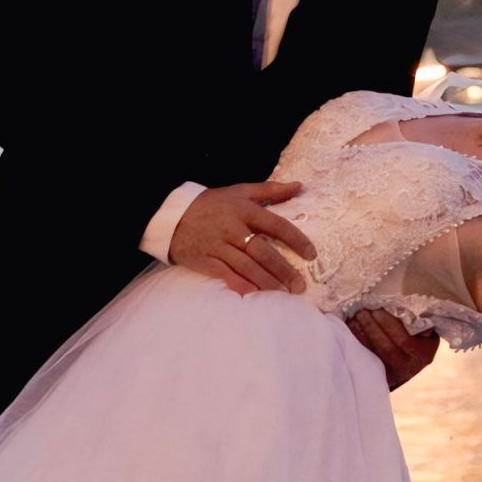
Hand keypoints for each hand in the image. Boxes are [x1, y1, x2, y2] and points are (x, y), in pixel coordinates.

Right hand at [165, 180, 314, 295]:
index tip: (311, 254)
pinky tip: (255, 295)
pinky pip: (226, 275)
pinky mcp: (205, 260)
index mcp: (243, 209)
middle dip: (283, 270)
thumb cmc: (210, 204)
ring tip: (284, 293)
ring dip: (267, 282)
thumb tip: (299, 186)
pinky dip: (240, 285)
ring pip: (247, 266)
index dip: (295, 240)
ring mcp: (218, 246)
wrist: (171, 216)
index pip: (276, 225)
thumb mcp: (239, 191)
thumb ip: (270, 190)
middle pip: (263, 251)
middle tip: (300, 285)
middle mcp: (232, 228)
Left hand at [345, 307, 440, 390]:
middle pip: (387, 349)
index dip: (389, 326)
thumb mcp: (425, 326)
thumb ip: (422, 321)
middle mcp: (410, 368)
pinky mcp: (379, 376)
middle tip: (362, 312)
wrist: (411, 356)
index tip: (377, 311)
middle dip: (372, 328)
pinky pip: (366, 358)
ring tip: (355, 317)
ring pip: (374, 355)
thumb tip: (418, 322)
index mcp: (424, 354)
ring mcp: (393, 375)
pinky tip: (352, 327)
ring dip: (362, 334)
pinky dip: (358, 341)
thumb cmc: (418, 334)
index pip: (405, 341)